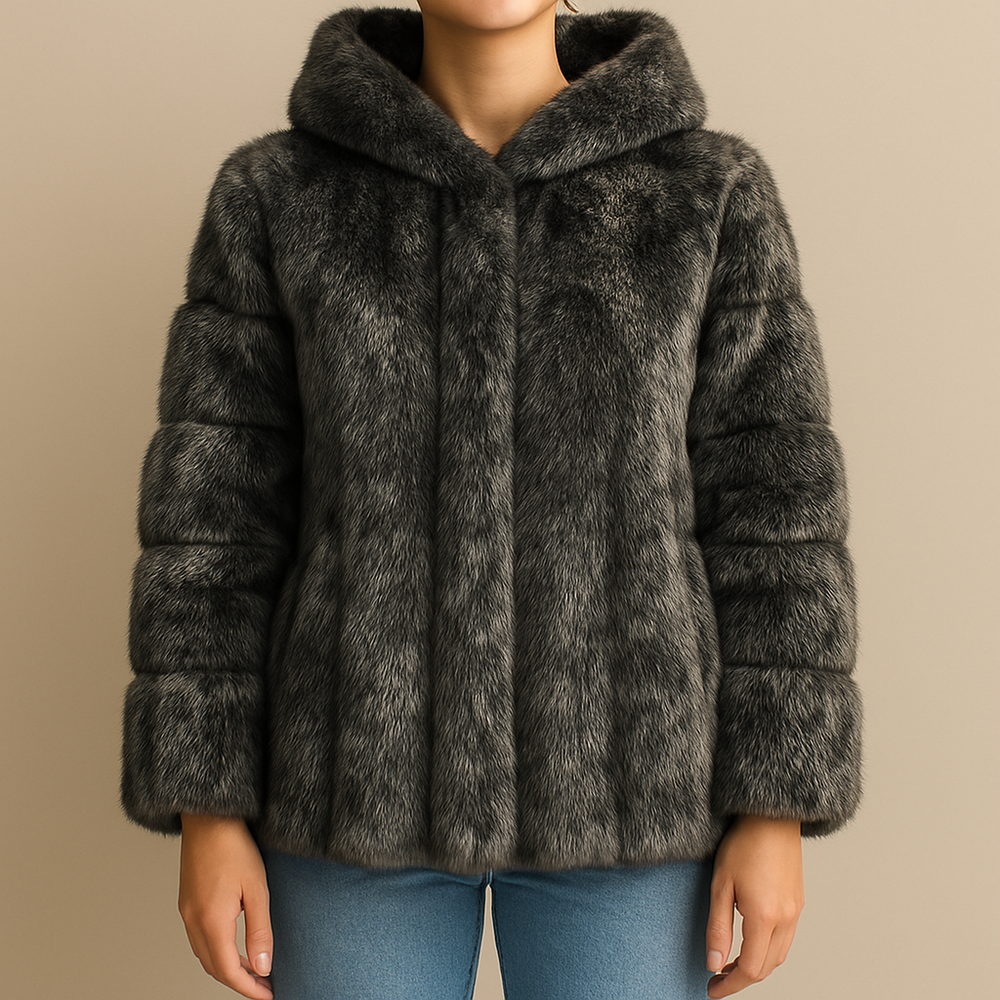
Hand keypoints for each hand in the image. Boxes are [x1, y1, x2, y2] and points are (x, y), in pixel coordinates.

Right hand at [178, 813, 273, 998]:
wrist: (209, 818)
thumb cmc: (234, 847)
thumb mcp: (257, 889)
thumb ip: (260, 931)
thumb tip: (262, 966)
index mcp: (211, 921)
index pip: (227, 971)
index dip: (248, 988)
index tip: (267, 995)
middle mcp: (192, 921)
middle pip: (213, 967)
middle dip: (238, 981)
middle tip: (263, 984)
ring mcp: (186, 911)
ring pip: (204, 954)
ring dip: (226, 967)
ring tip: (251, 968)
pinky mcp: (186, 901)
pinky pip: (198, 938)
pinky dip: (215, 950)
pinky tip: (231, 944)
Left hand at [705, 814, 804, 997]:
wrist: (771, 816)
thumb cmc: (743, 843)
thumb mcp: (721, 885)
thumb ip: (718, 928)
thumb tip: (713, 963)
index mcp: (765, 917)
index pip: (751, 969)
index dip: (730, 984)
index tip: (712, 989)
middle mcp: (786, 919)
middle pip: (767, 967)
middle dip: (742, 978)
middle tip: (717, 977)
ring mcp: (796, 911)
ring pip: (779, 955)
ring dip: (756, 965)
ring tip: (730, 962)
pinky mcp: (798, 901)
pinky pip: (786, 938)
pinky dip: (768, 949)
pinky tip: (750, 941)